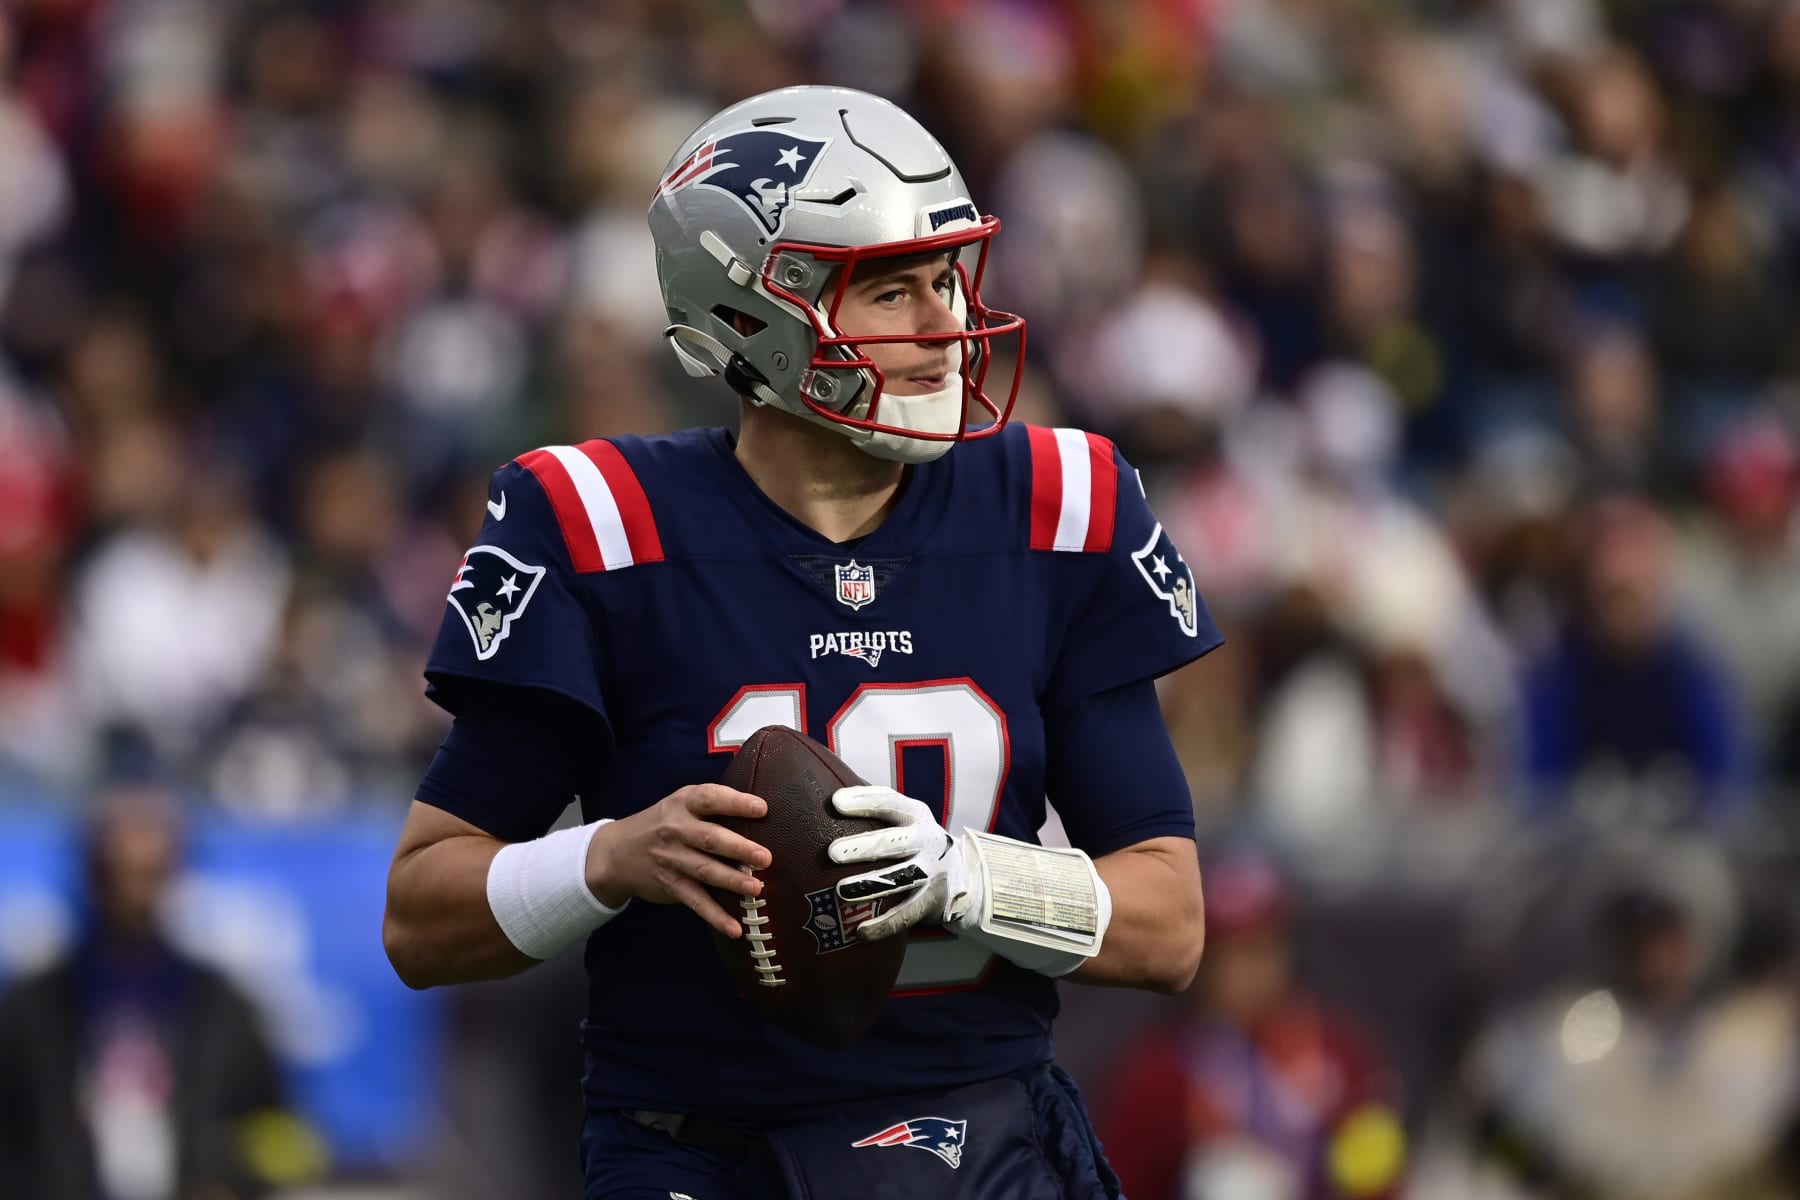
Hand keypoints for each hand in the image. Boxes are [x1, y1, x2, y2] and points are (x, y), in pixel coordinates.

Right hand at [586, 785, 770, 937]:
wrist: (616, 852)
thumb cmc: (663, 824)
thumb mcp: (681, 804)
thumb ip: (712, 806)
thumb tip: (762, 812)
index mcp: (684, 804)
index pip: (710, 799)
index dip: (736, 802)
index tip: (762, 808)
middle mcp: (676, 829)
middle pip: (710, 838)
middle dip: (738, 848)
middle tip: (765, 858)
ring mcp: (672, 859)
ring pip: (704, 870)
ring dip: (731, 881)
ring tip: (756, 889)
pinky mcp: (670, 885)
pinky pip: (696, 901)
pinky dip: (715, 916)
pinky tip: (735, 928)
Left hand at [828, 786, 977, 940]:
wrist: (960, 872)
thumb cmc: (913, 840)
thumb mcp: (904, 818)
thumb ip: (875, 808)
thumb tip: (826, 796)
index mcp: (915, 814)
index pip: (888, 802)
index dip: (863, 801)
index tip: (835, 802)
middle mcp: (926, 840)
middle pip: (893, 842)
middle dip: (862, 847)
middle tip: (831, 853)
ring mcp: (932, 871)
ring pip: (901, 878)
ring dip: (870, 885)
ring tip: (841, 892)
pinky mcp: (932, 900)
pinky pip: (907, 914)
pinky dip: (884, 925)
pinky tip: (861, 932)